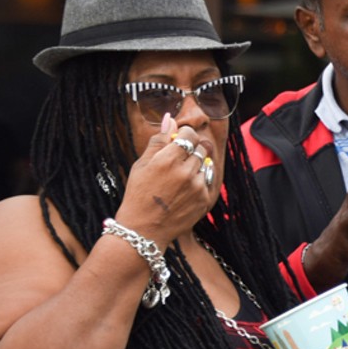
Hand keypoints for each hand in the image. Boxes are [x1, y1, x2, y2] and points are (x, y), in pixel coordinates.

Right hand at [116, 114, 218, 244]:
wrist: (144, 229)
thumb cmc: (139, 194)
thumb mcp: (142, 165)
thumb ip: (158, 141)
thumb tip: (170, 119)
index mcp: (167, 160)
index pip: (189, 134)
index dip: (185, 134)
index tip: (180, 139)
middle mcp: (185, 172)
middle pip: (200, 148)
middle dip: (190, 150)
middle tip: (177, 160)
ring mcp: (197, 186)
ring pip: (205, 164)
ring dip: (195, 166)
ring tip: (178, 179)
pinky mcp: (205, 199)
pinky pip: (208, 180)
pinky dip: (199, 181)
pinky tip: (184, 190)